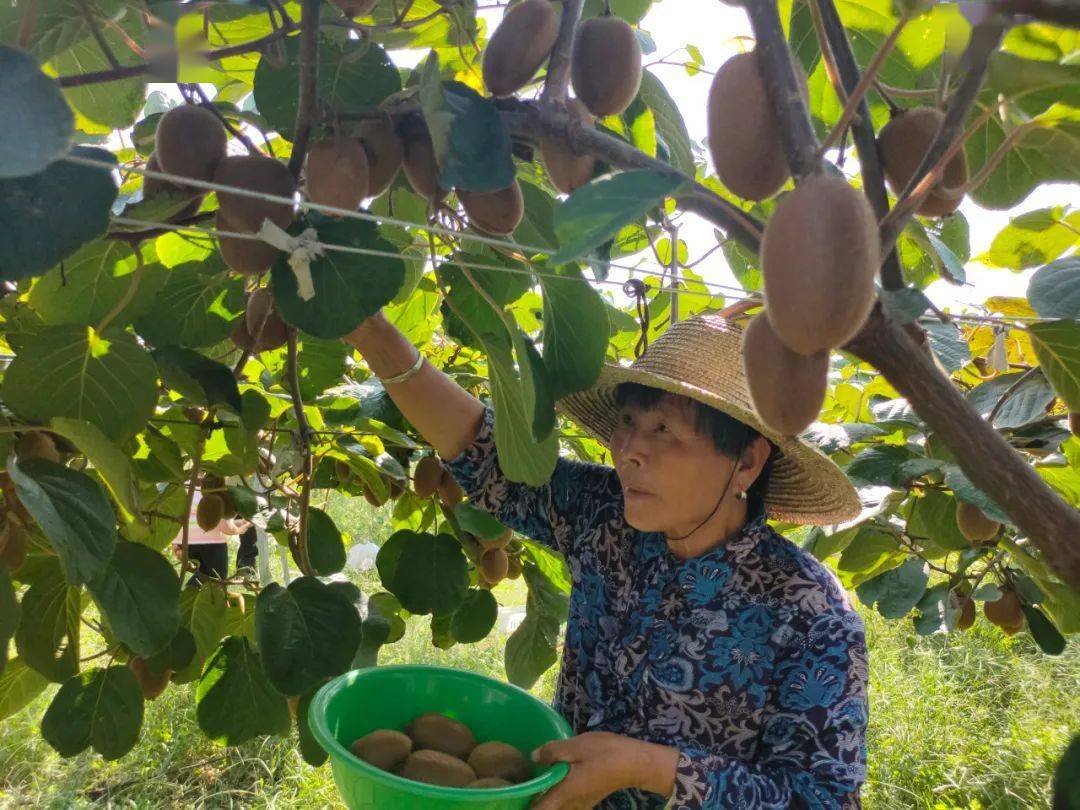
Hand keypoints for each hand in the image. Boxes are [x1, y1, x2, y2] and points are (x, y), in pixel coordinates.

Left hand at [529, 731, 670, 809]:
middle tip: (518, 790)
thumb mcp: (577, 746)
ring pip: (558, 808)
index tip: (512, 800)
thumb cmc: (606, 753)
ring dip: (545, 800)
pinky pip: (567, 803)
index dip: (525, 808)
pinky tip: (553, 782)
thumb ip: (553, 752)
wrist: (636, 762)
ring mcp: (582, 803)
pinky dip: (556, 798)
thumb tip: (533, 757)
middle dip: (533, 803)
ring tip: (532, 786)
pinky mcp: (589, 798)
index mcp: (566, 792)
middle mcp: (572, 803)